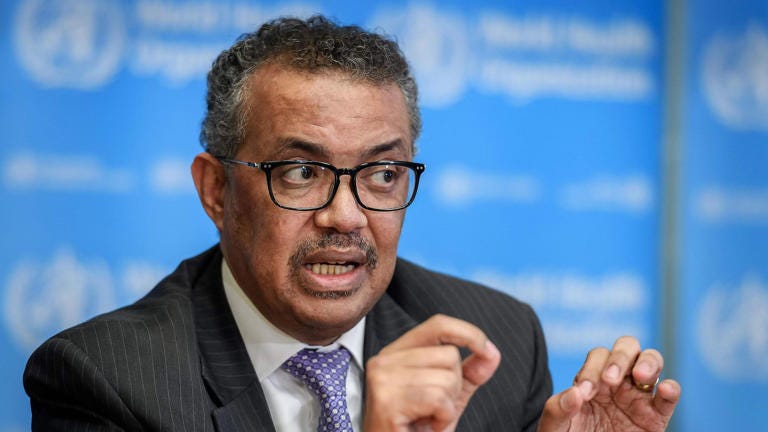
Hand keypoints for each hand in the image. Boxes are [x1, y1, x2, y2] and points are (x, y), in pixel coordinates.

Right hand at [363, 314, 500, 431]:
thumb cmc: (417, 428)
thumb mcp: (448, 396)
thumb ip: (469, 373)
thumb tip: (492, 352)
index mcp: (396, 352)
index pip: (438, 324)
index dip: (468, 333)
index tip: (485, 349)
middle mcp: (384, 360)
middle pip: (448, 355)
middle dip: (455, 386)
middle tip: (435, 409)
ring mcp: (382, 379)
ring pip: (446, 378)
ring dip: (448, 406)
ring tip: (429, 418)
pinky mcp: (387, 402)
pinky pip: (438, 398)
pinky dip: (443, 417)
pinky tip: (428, 426)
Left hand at [538, 336, 680, 430]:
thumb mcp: (557, 427)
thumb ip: (558, 410)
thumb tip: (574, 393)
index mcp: (593, 379)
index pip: (597, 357)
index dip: (591, 370)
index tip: (584, 393)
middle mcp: (618, 382)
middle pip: (627, 347)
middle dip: (620, 357)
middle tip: (610, 379)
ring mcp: (639, 397)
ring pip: (651, 361)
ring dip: (648, 362)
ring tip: (641, 375)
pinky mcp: (656, 417)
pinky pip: (668, 397)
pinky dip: (671, 389)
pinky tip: (664, 389)